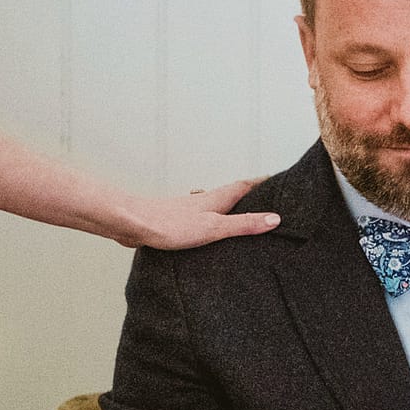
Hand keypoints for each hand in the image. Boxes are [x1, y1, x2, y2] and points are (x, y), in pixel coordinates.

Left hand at [119, 178, 280, 248]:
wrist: (131, 224)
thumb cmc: (169, 224)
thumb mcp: (214, 227)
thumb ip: (243, 224)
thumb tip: (274, 219)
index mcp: (216, 199)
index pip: (245, 186)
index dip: (263, 182)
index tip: (278, 179)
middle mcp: (204, 201)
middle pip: (232, 194)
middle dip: (249, 193)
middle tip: (266, 195)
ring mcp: (190, 211)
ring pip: (216, 205)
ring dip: (230, 206)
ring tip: (242, 213)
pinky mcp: (178, 222)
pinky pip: (202, 218)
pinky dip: (213, 220)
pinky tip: (208, 230)